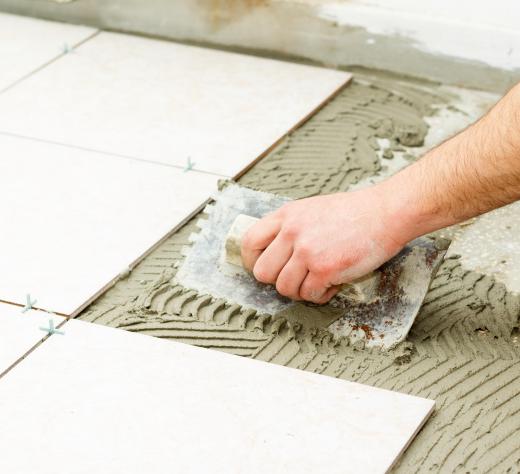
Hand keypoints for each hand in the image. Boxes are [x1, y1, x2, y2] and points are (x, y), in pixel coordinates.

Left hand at [241, 186, 407, 303]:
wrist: (385, 212)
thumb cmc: (354, 213)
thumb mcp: (311, 209)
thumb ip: (290, 227)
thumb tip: (275, 254)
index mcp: (287, 215)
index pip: (249, 242)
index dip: (252, 261)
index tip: (265, 269)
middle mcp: (292, 232)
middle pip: (262, 272)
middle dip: (277, 281)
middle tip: (296, 279)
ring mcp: (307, 251)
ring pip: (284, 288)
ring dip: (300, 291)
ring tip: (318, 282)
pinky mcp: (325, 269)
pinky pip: (309, 295)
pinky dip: (320, 296)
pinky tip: (333, 285)